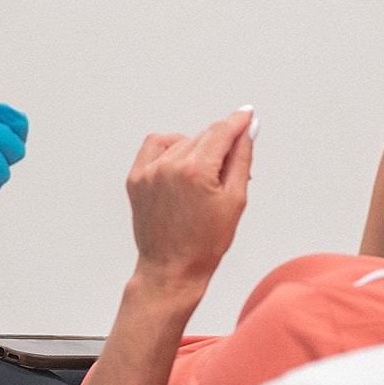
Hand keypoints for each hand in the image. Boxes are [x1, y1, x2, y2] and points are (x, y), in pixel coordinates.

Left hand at [125, 108, 255, 288]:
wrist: (172, 269)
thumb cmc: (205, 243)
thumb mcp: (235, 200)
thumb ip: (241, 158)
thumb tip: (248, 130)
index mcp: (195, 171)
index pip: (221, 131)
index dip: (238, 121)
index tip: (247, 115)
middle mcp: (168, 166)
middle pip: (204, 136)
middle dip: (221, 146)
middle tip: (227, 173)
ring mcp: (148, 171)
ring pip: (182, 141)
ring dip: (197, 150)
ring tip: (202, 179)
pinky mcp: (136, 178)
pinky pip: (156, 145)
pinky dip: (171, 147)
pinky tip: (181, 165)